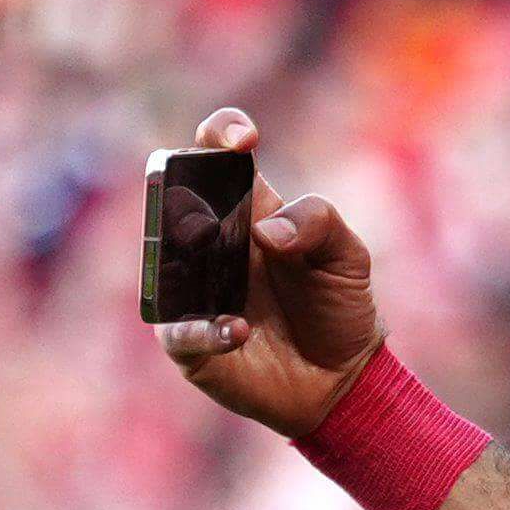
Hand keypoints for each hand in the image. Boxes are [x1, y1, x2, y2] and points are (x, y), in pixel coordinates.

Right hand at [153, 110, 384, 438]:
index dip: (220, 133)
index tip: (244, 140)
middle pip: (171, 201)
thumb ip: (319, 223)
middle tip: (213, 217)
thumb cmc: (338, 305)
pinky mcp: (189, 342)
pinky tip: (237, 330)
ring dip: (183, 261)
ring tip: (212, 262)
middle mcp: (206, 243)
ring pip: (161, 262)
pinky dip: (202, 330)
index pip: (212, 153)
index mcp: (243, 209)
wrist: (344, 376)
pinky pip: (177, 331)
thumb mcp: (348, 257)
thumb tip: (266, 231)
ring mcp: (190, 290)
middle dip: (186, 200)